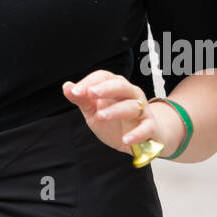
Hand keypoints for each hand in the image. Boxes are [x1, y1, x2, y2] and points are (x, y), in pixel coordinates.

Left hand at [63, 71, 183, 158]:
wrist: (143, 139)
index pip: (104, 77)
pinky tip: (125, 140)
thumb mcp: (95, 111)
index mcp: (116, 87)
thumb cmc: (116, 121)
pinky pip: (146, 128)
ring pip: (131, 106)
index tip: (75, 91)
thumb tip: (66, 86)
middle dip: (105, 88)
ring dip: (115, 111)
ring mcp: (142, 110)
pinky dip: (137, 134)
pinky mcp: (150, 127)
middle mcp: (131, 94)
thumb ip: (82, 100)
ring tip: (100, 116)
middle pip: (120, 86)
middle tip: (90, 93)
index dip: (89, 82)